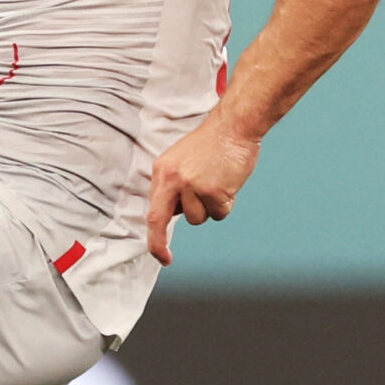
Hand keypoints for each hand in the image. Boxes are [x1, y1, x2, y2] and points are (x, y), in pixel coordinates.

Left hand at [146, 117, 259, 265]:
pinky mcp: (213, 190)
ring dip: (208, 208)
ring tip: (215, 184)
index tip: (160, 255)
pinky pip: (219, 213)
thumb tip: (171, 213)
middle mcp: (173, 179)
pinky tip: (227, 184)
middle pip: (164, 220)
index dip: (153, 238)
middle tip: (166, 258)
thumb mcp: (180, 160)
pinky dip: (225, 204)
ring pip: (198, 218)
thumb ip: (172, 186)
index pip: (151, 211)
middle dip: (160, 245)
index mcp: (162, 171)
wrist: (233, 127)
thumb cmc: (211, 144)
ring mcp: (193, 185)